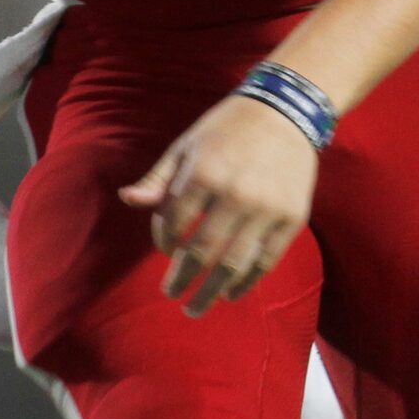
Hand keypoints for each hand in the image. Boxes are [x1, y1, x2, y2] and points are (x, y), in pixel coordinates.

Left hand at [120, 95, 320, 316]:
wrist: (286, 111)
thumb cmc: (227, 127)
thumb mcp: (187, 145)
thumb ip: (159, 178)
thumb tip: (127, 200)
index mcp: (204, 173)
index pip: (174, 223)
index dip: (164, 241)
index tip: (166, 250)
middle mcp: (235, 194)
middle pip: (201, 252)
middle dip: (183, 279)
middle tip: (172, 295)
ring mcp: (266, 208)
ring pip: (234, 263)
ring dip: (212, 291)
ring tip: (196, 308)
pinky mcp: (291, 217)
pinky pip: (267, 260)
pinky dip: (248, 282)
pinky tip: (232, 294)